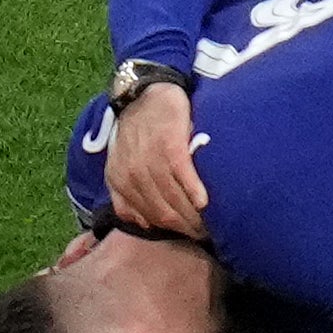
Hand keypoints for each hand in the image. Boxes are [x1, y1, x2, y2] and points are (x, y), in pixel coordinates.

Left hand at [104, 78, 207, 234]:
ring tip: (213, 223)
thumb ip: (127, 193)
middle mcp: (132, 176)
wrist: (143, 94)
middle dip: (186, 228)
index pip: (147, 218)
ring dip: (194, 215)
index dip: (171, 231)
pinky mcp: (169, 146)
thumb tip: (144, 223)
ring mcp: (149, 161)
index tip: (190, 237)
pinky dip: (195, 191)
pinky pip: (183, 176)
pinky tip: (207, 202)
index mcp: (119, 182)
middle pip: (163, 212)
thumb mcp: (120, 164)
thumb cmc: (137, 130)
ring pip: (173, 199)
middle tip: (207, 235)